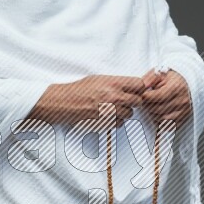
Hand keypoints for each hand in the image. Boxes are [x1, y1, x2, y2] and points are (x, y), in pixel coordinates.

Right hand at [30, 74, 146, 126]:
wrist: (64, 103)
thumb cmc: (79, 90)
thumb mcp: (98, 79)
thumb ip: (116, 83)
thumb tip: (131, 85)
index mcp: (113, 83)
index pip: (140, 85)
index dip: (139, 88)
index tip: (134, 90)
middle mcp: (114, 97)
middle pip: (138, 101)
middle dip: (133, 101)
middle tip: (123, 100)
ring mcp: (111, 111)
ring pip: (130, 114)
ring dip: (124, 112)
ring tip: (111, 108)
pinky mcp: (106, 123)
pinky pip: (120, 123)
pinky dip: (116, 121)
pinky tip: (106, 116)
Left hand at [140, 68, 191, 127]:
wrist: (187, 84)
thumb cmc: (172, 79)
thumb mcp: (161, 73)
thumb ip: (150, 78)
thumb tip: (142, 86)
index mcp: (176, 88)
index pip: (156, 96)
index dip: (146, 97)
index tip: (143, 95)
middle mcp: (182, 100)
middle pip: (157, 109)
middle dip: (148, 105)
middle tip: (147, 101)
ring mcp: (183, 111)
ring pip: (161, 119)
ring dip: (153, 114)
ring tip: (154, 106)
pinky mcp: (183, 119)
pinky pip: (167, 126)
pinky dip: (160, 122)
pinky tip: (159, 114)